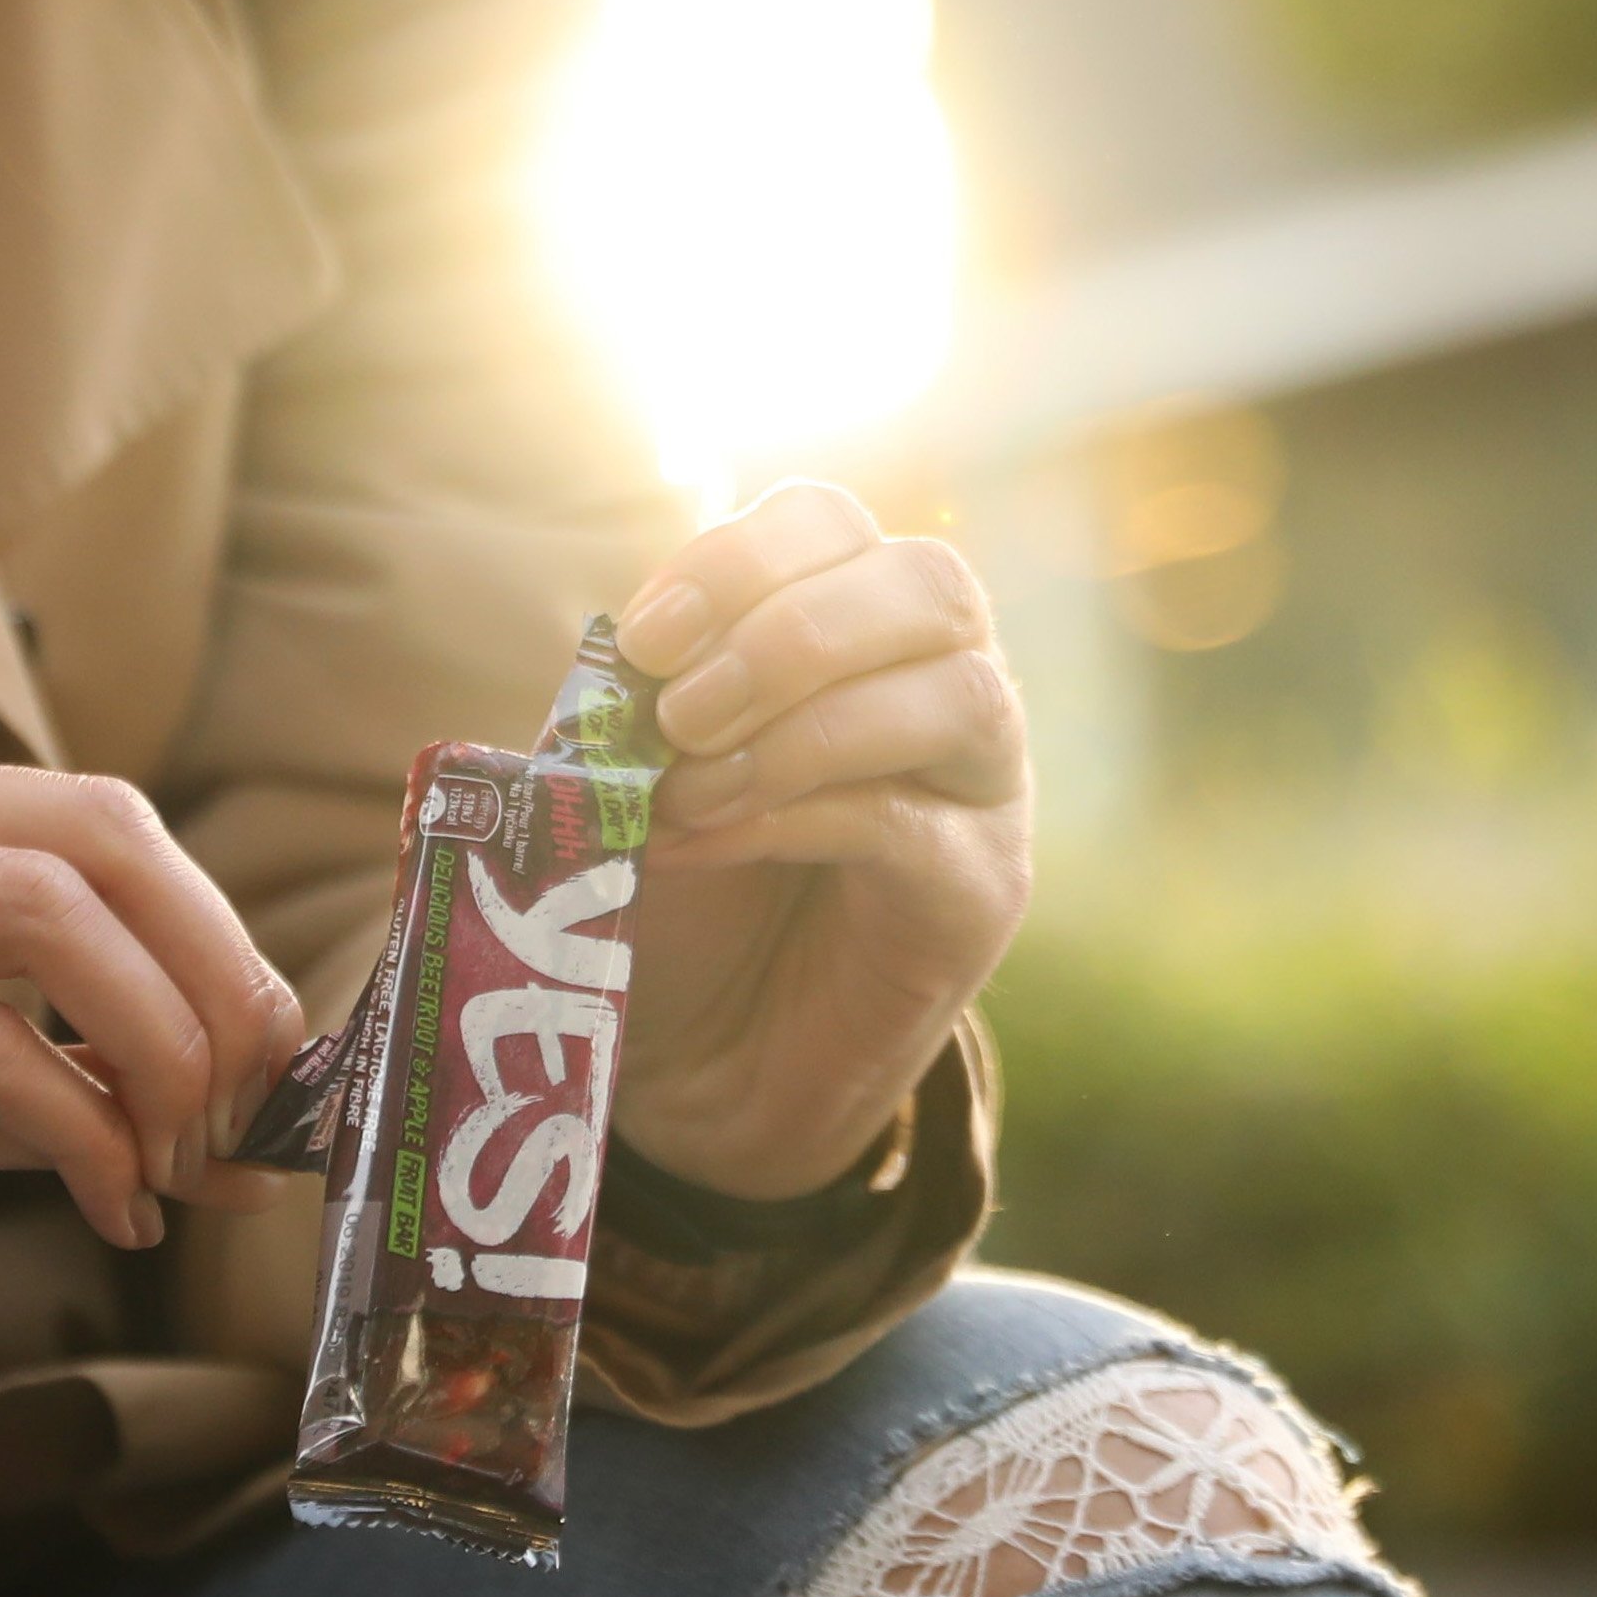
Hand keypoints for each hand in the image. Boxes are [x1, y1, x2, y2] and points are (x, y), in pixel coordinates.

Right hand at [0, 741, 302, 1324]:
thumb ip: (20, 1072)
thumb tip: (201, 1121)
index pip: (90, 818)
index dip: (213, 932)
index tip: (272, 1058)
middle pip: (93, 835)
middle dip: (216, 973)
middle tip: (258, 1104)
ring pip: (39, 911)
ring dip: (157, 1045)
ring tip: (188, 1157)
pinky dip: (70, 1130)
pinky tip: (106, 1205)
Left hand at [609, 483, 1031, 1199]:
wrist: (713, 1071)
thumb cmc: (682, 905)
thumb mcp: (640, 780)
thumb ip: (637, 708)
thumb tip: (614, 665)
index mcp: (858, 632)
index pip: (834, 525)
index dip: (737, 559)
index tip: (644, 636)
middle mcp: (948, 689)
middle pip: (929, 584)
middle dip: (786, 631)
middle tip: (677, 715)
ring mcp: (982, 792)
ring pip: (957, 692)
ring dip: (803, 723)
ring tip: (686, 787)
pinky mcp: (978, 894)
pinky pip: (915, 822)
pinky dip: (794, 816)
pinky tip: (701, 842)